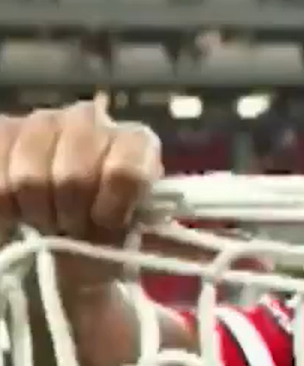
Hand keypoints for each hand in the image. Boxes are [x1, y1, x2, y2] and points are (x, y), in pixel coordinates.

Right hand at [0, 100, 162, 288]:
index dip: (112, 208)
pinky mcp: (2, 132)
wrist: (57, 241)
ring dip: (37, 212)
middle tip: (72, 229)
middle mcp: (91, 119)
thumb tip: (220, 246)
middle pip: (74, 175)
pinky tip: (15, 212)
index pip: (126, 170)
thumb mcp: (142, 243)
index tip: (108, 227)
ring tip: (45, 219)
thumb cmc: (104, 240)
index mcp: (137, 142)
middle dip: (71, 216)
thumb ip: (173, 239)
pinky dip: (4, 205)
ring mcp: (41, 120)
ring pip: (30, 176)